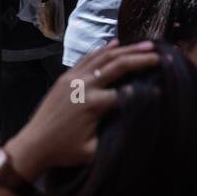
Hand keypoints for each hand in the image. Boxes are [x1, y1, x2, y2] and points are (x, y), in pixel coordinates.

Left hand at [5, 40, 159, 179]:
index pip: (128, 93)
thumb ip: (116, 136)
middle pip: (118, 65)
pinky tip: (116, 43)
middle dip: (141, 59)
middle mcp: (85, 85)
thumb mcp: (93, 151)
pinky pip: (87, 58)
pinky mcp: (66, 76)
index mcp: (94, 104)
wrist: (34, 144)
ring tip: (146, 44)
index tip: (162, 88)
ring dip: (126, 49)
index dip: (146, 91)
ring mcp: (74, 78)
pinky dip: (102, 49)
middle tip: (160, 54)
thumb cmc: (65, 152)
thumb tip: (138, 123)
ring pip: (104, 57)